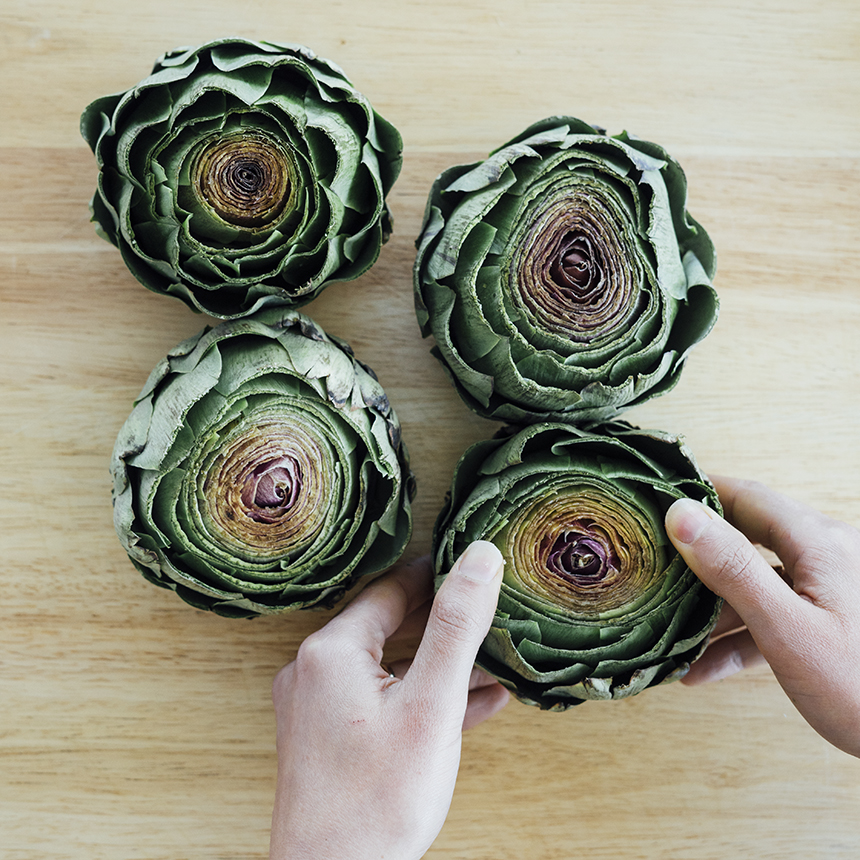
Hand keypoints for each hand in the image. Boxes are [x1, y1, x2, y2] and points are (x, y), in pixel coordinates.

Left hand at [269, 541, 507, 859]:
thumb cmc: (378, 801)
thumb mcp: (430, 704)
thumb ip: (456, 626)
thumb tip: (479, 557)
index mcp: (331, 651)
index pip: (390, 590)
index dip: (434, 575)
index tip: (470, 564)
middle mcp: (314, 672)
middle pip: (387, 626)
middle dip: (441, 621)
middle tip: (486, 607)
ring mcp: (317, 709)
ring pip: (388, 667)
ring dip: (438, 664)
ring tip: (490, 659)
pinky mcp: (327, 740)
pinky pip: (380, 703)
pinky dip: (421, 699)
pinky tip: (472, 705)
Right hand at [665, 476, 859, 756]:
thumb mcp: (788, 630)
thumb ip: (733, 570)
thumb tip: (679, 514)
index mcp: (819, 543)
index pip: (747, 497)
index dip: (700, 491)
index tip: (655, 494)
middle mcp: (827, 556)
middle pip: (749, 536)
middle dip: (698, 548)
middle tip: (653, 555)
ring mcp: (831, 591)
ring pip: (759, 582)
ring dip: (714, 605)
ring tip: (670, 626)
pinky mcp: (832, 625)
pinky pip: (776, 618)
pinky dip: (740, 636)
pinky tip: (702, 667)